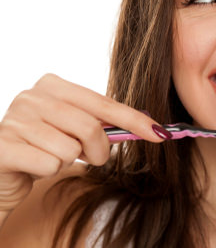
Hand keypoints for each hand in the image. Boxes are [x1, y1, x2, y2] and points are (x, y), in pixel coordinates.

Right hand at [0, 73, 164, 223]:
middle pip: (90, 127)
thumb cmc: (45, 146)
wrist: (2, 168)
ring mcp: (15, 118)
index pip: (104, 103)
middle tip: (89, 156)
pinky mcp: (3, 145)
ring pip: (70, 149)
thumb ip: (104, 123)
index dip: (134, 120)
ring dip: (69, 161)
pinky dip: (48, 171)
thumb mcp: (75, 128)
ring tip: (52, 156)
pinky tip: (34, 165)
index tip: (160, 134)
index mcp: (53, 85)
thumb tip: (150, 127)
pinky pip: (49, 164)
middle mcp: (32, 96)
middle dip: (99, 150)